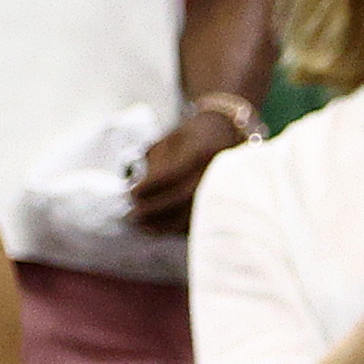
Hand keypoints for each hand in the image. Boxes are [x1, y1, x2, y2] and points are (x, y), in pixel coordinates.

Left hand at [128, 101, 245, 231]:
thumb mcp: (175, 137)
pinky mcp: (227, 204)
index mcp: (202, 152)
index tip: (131, 194)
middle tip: (130, 217)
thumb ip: (156, 160)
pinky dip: (178, 229)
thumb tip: (138, 185)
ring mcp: (226, 190)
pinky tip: (162, 228)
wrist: (233, 134)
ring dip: (164, 225)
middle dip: (152, 210)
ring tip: (142, 227)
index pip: (169, 176)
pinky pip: (201, 222)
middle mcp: (218, 172)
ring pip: (193, 215)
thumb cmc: (199, 134)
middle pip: (181, 198)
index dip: (147, 188)